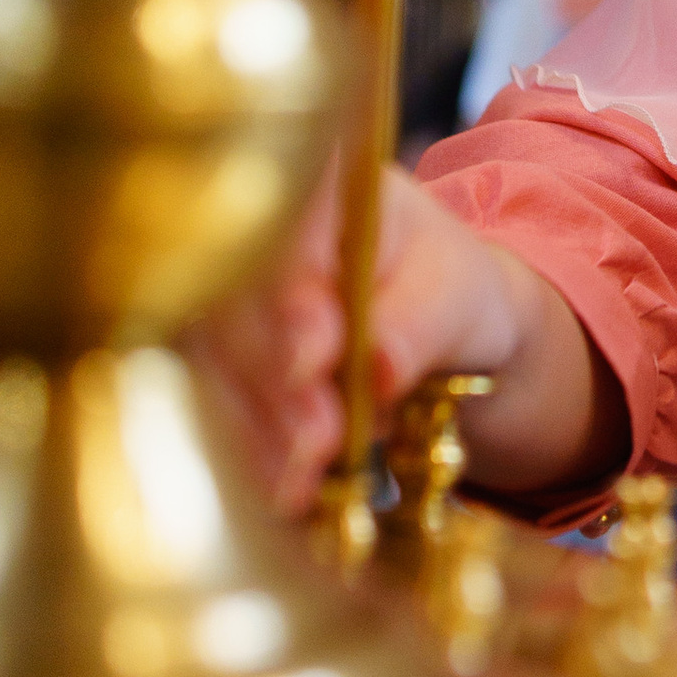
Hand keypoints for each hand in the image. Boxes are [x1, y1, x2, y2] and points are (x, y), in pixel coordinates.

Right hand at [198, 160, 581, 510]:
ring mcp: (228, 295)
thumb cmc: (451, 291)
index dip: (293, 299)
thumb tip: (375, 370)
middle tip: (316, 440)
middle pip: (239, 304)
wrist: (442, 331)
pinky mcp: (223, 357)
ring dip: (260, 427)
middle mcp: (258, 234)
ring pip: (218, 361)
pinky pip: (222, 402)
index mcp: (325, 187)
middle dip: (277, 381)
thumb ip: (414, 326)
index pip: (289, 235)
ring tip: (301, 482)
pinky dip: (255, 449)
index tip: (314, 358)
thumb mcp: (458, 296)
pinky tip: (282, 490)